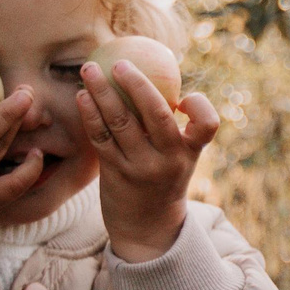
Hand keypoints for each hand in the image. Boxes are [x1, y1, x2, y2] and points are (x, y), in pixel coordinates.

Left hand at [79, 58, 220, 262]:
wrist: (146, 225)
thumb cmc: (163, 177)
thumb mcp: (178, 156)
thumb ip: (170, 125)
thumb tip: (150, 75)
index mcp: (190, 151)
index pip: (208, 124)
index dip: (200, 106)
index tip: (184, 96)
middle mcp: (168, 159)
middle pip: (157, 114)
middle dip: (137, 83)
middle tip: (120, 63)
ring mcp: (140, 167)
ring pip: (120, 121)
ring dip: (102, 91)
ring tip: (88, 70)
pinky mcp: (114, 172)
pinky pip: (100, 137)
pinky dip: (90, 113)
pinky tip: (82, 97)